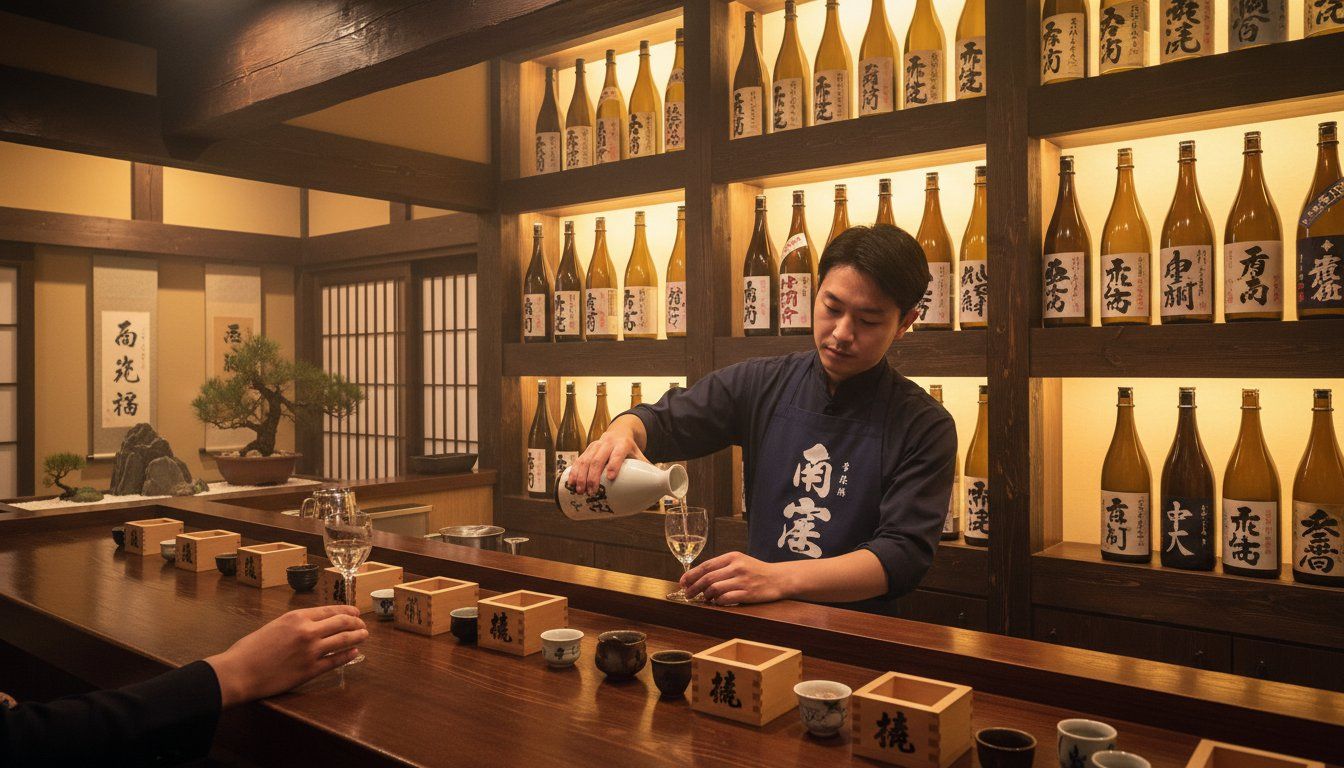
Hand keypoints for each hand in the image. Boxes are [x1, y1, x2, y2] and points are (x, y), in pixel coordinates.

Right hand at [205, 605, 367, 707]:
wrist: (239, 672)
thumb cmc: (249, 649)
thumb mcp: (274, 626)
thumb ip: (294, 624)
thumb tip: (310, 625)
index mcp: (296, 617)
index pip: (330, 610)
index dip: (347, 610)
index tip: (355, 612)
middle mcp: (307, 631)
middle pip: (341, 622)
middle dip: (356, 622)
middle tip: (363, 624)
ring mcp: (311, 651)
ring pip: (343, 640)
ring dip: (357, 636)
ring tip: (365, 635)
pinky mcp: (310, 670)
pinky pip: (335, 661)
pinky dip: (348, 656)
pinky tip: (355, 653)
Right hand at [568, 417, 647, 494]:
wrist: (619, 432)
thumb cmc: (630, 449)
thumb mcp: (639, 454)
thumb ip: (647, 469)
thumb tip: (660, 487)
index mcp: (622, 444)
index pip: (618, 454)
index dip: (614, 465)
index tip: (611, 478)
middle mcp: (607, 443)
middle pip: (598, 459)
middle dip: (594, 476)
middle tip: (592, 492)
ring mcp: (595, 446)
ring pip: (586, 460)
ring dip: (581, 476)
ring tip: (580, 491)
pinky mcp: (587, 450)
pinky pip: (578, 460)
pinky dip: (574, 472)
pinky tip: (571, 483)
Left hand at [680, 551, 789, 604]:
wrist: (779, 578)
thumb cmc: (757, 571)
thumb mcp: (740, 562)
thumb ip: (722, 567)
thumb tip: (698, 576)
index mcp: (733, 557)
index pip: (706, 565)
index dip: (692, 574)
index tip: (682, 582)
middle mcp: (737, 567)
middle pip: (708, 578)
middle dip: (694, 587)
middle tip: (687, 594)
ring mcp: (743, 580)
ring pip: (715, 588)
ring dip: (706, 596)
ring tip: (705, 599)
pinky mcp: (748, 594)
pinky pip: (726, 598)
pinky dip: (718, 601)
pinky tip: (717, 602)